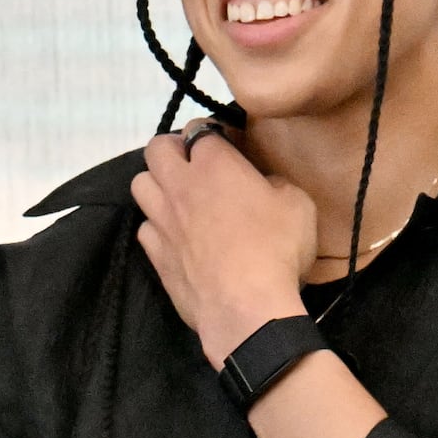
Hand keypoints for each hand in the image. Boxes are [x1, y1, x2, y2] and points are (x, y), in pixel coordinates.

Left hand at [130, 125, 318, 364]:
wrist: (246, 308)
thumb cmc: (276, 249)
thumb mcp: (297, 204)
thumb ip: (274, 183)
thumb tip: (261, 184)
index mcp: (214, 164)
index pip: (199, 129)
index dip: (212, 133)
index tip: (226, 144)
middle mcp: (179, 186)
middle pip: (156, 149)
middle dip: (173, 149)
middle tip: (194, 164)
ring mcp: (161, 220)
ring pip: (140, 184)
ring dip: (157, 184)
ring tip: (179, 198)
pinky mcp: (154, 254)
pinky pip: (145, 227)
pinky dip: (157, 225)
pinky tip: (175, 236)